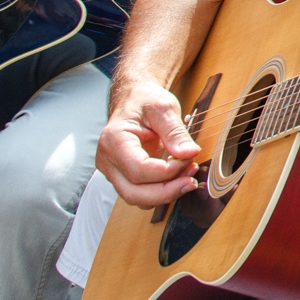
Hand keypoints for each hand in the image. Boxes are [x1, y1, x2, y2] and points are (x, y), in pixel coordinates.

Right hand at [96, 79, 200, 207]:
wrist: (135, 100)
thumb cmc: (146, 101)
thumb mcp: (164, 108)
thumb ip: (175, 132)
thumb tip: (189, 154)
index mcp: (114, 140)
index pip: (139, 169)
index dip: (167, 172)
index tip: (189, 160)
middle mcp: (108, 160)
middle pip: (134, 193)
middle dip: (167, 191)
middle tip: (192, 180)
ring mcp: (113, 171)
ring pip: (136, 198)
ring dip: (165, 193)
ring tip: (188, 176)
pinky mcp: (123, 177)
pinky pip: (141, 193)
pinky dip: (161, 191)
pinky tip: (178, 178)